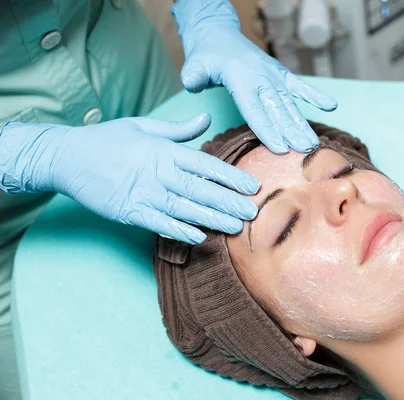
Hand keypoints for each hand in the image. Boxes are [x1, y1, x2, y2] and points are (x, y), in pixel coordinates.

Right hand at [0, 115, 258, 243]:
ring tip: (235, 227)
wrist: (66, 157)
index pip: (205, 164)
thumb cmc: (107, 139)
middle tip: (252, 213)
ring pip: (184, 209)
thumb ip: (178, 128)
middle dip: (228, 202)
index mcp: (163, 150)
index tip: (252, 186)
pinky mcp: (129, 211)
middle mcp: (157, 173)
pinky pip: (159, 224)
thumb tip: (207, 117)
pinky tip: (199, 237)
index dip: (231, 176)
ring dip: (212, 219)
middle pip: (200, 190)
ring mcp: (143, 193)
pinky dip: (179, 231)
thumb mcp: (144, 126)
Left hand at [172, 0, 337, 153]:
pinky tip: (331, 106)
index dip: (268, 129)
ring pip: (290, 104)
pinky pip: (299, 87)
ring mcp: (274, 76)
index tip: (281, 148)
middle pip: (278, 110)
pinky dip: (315, 96)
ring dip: (302, 124)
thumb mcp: (195, 64)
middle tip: (305, 151)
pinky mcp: (280, 74)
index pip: (255, 109)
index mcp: (242, 78)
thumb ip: (194, 75)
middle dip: (292, 132)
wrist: (219, 35)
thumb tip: (192, 83)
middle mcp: (262, 78)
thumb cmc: (207, 55)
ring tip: (313, 143)